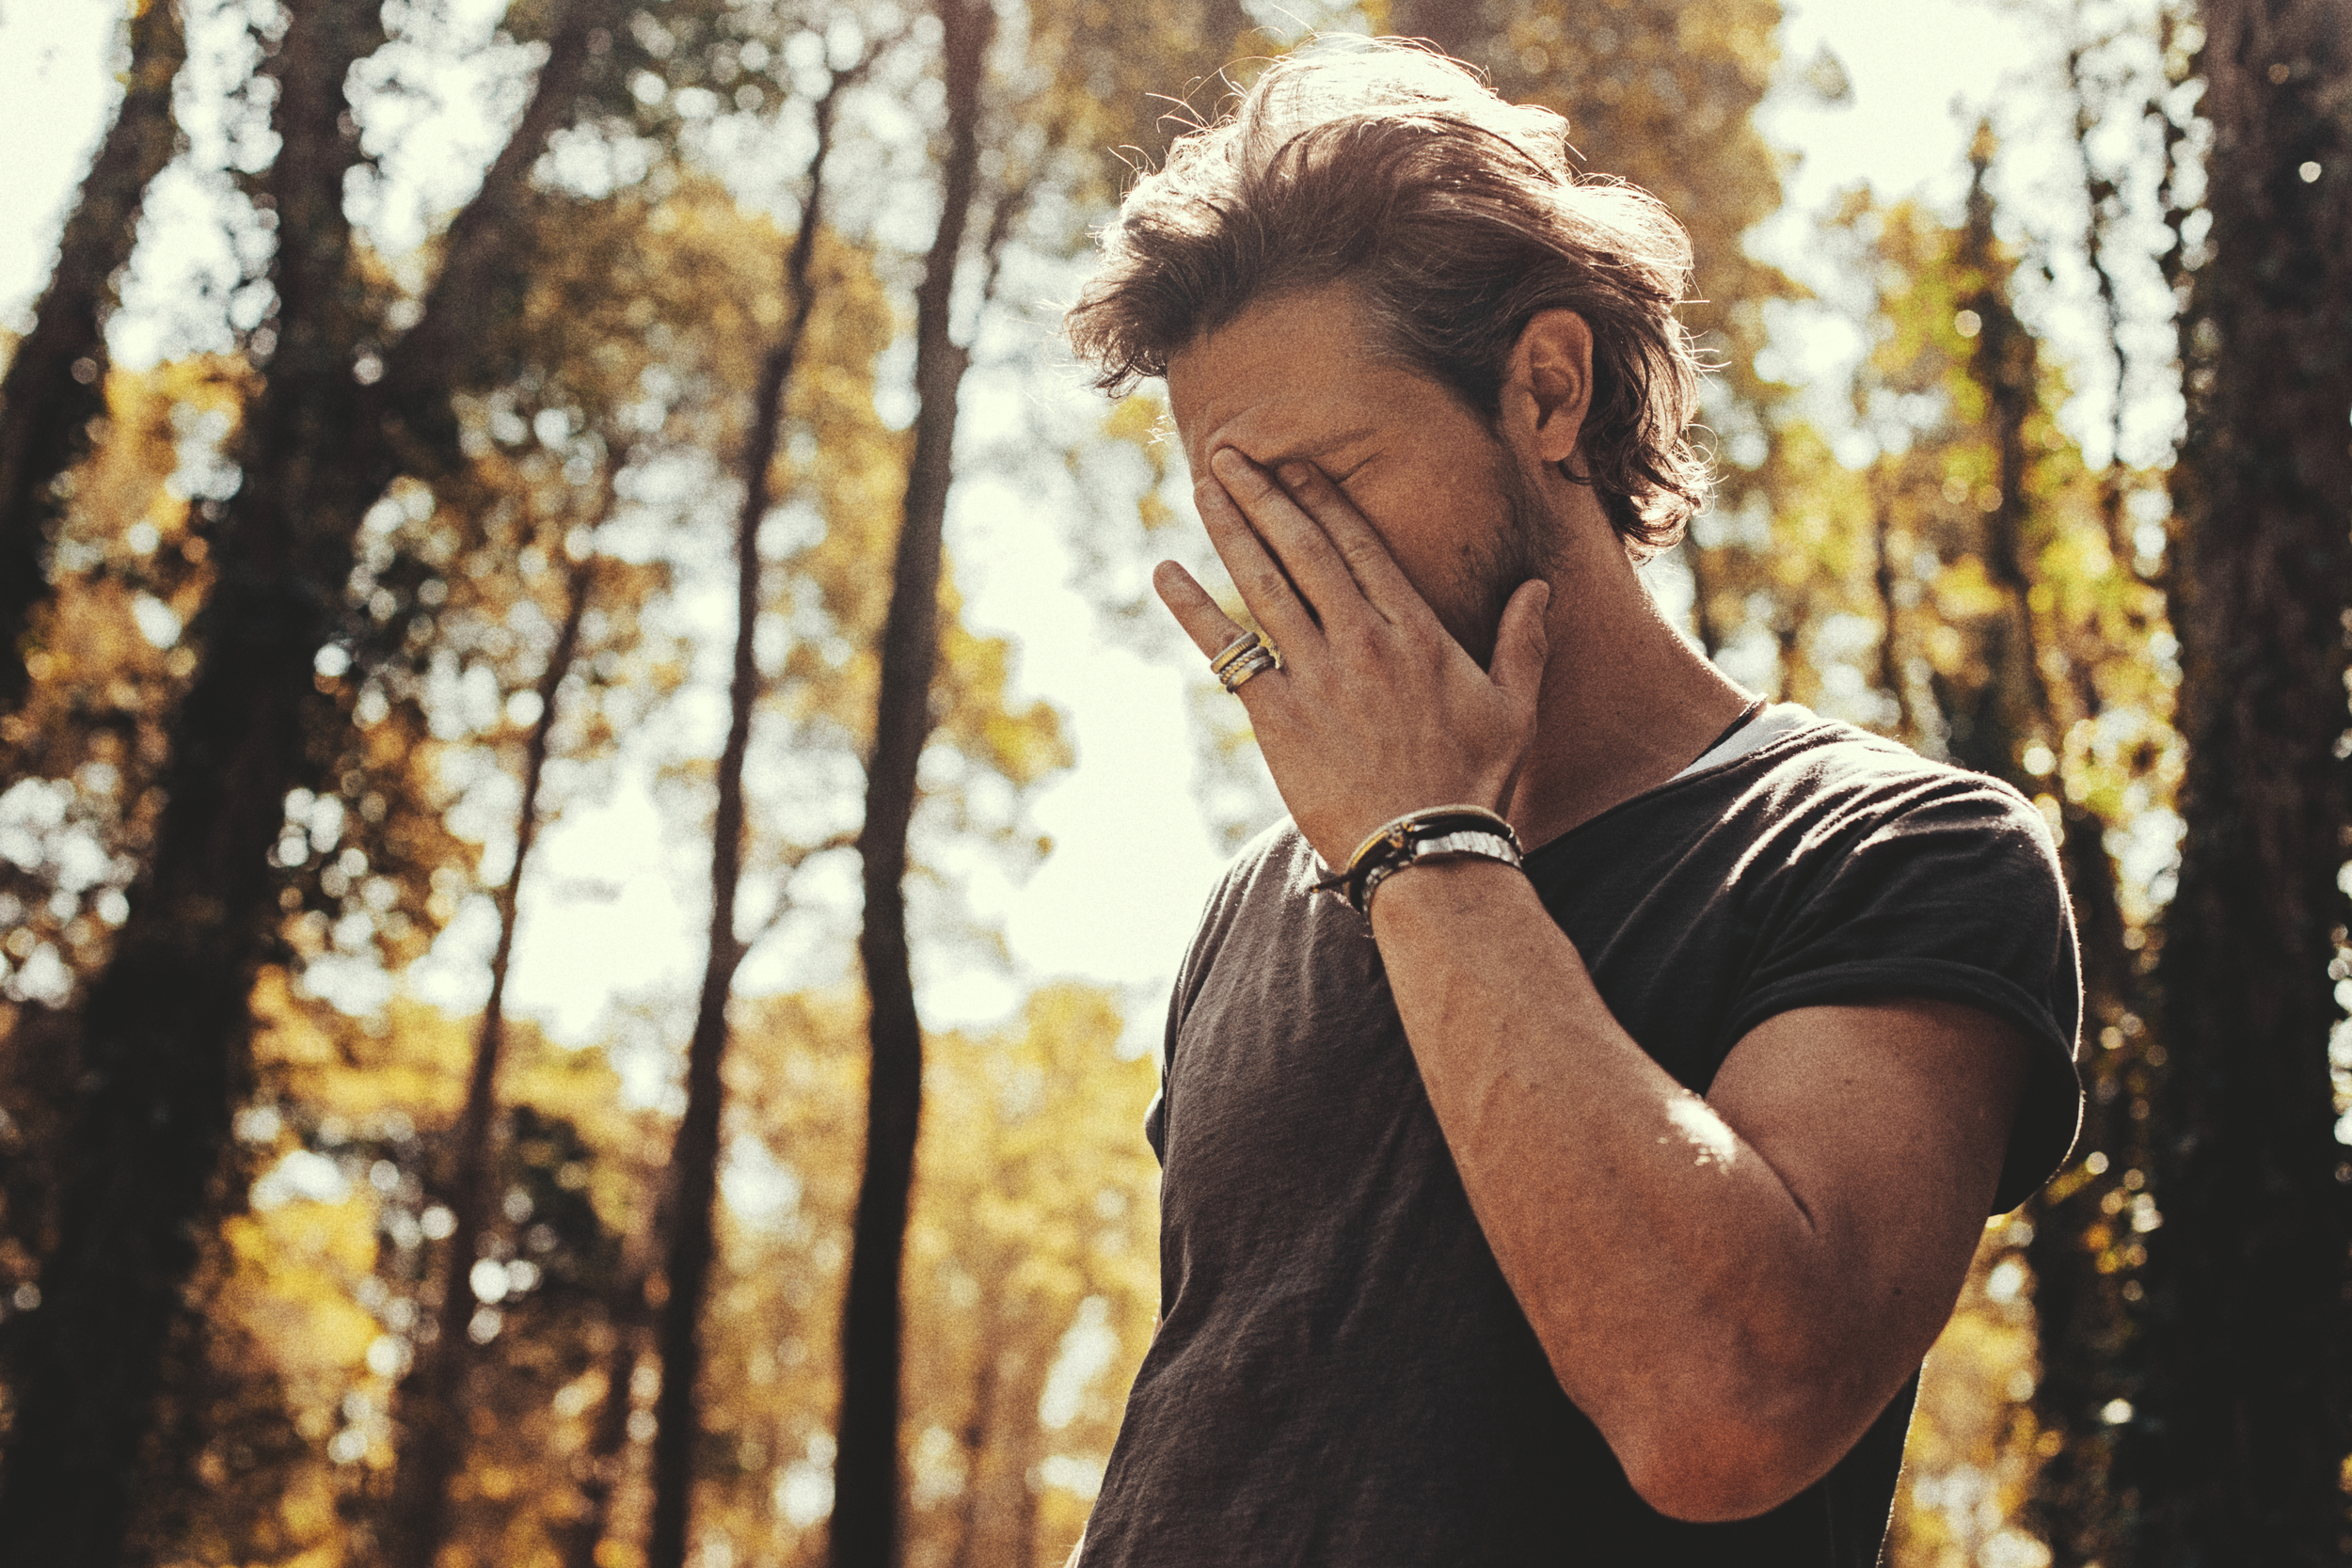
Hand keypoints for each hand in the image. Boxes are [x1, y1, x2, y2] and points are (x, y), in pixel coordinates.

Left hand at [1154, 448, 1551, 869]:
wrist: (1426, 847)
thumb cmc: (1474, 783)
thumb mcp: (1514, 707)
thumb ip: (1522, 641)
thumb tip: (1538, 589)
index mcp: (1415, 629)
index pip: (1360, 545)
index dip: (1322, 500)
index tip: (1294, 465)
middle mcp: (1362, 637)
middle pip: (1304, 548)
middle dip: (1264, 493)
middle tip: (1229, 452)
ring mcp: (1317, 673)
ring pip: (1263, 584)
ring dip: (1229, 529)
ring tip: (1202, 486)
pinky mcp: (1278, 714)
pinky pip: (1229, 651)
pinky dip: (1194, 609)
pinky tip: (1166, 573)